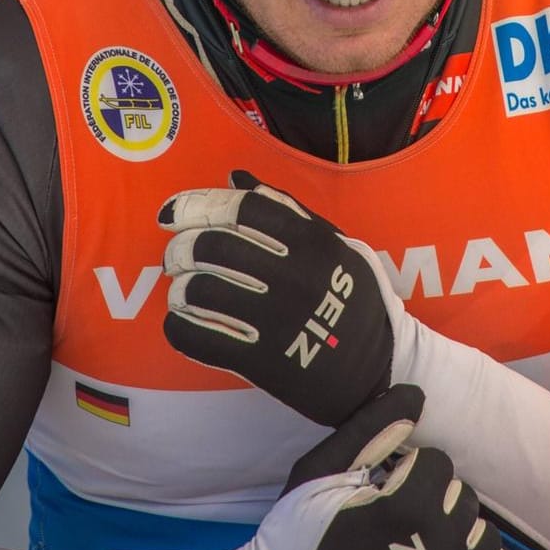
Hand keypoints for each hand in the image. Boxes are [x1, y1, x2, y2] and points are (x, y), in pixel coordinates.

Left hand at [159, 171, 399, 425]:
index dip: (198, 204)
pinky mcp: (262, 361)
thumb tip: (236, 178)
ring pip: (199, 291)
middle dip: (180, 248)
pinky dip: (179, 325)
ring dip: (180, 288)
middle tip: (176, 256)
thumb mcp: (336, 245)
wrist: (377, 371)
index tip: (172, 213)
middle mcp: (294, 277)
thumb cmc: (353, 301)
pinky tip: (186, 321)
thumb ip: (286, 209)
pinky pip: (199, 337)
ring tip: (183, 291)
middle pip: (212, 247)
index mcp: (313, 243)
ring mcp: (277, 321)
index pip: (242, 208)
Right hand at [242, 384, 507, 549]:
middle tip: (399, 513)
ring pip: (484, 539)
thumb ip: (370, 430)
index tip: (383, 486)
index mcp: (408, 509)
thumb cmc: (299, 534)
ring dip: (459, 530)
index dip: (409, 469)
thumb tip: (416, 395)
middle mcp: (439, 548)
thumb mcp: (320, 474)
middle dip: (434, 497)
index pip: (439, 462)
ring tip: (424, 535)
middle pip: (463, 497)